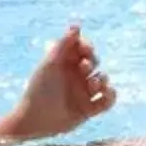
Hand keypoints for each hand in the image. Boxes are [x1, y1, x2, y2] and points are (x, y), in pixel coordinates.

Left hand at [0, 25, 117, 141]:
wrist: (34, 119)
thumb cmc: (39, 89)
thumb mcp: (50, 64)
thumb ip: (63, 44)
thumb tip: (76, 26)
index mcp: (65, 64)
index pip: (83, 49)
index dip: (87, 47)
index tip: (85, 49)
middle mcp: (75, 77)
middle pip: (94, 63)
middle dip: (92, 62)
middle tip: (83, 67)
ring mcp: (83, 93)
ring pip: (103, 80)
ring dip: (101, 80)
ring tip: (92, 85)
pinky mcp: (89, 110)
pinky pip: (107, 101)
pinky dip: (110, 96)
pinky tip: (105, 93)